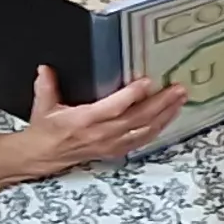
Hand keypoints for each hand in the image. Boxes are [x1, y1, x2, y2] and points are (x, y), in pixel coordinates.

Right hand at [18, 67, 185, 174]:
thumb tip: (46, 68)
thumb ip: (46, 85)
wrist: (43, 156)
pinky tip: (169, 117)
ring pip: (144, 130)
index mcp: (84, 121)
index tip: (147, 82)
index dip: (131, 95)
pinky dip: (158, 129)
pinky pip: (142, 140)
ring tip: (179, 100)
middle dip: (160, 104)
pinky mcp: (116, 150)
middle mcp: (101, 134)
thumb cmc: (46, 130)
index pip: (113, 108)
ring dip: (165, 115)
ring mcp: (111, 144)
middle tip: (177, 90)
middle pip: (137, 119)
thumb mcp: (43, 106)